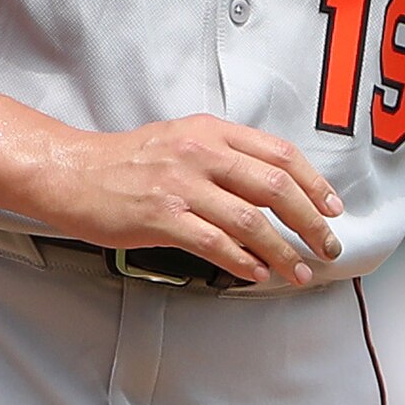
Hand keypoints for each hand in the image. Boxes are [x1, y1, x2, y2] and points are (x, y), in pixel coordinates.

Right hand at [26, 114, 340, 284]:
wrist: (72, 174)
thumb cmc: (126, 163)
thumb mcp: (181, 140)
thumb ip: (223, 156)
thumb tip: (270, 187)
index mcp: (211, 131)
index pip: (279, 153)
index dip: (314, 182)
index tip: (332, 207)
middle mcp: (200, 152)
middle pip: (275, 186)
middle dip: (310, 222)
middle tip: (328, 245)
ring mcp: (181, 184)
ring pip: (251, 220)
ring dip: (284, 251)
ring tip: (299, 272)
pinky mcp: (162, 216)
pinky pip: (215, 243)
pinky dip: (243, 261)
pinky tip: (257, 274)